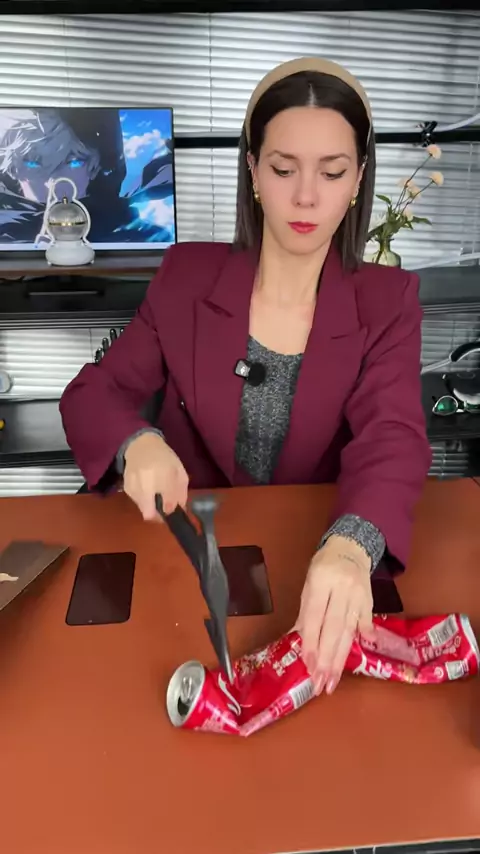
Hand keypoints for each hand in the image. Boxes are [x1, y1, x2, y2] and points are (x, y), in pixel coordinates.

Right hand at [123, 432, 188, 520]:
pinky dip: (144, 500)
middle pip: (150, 514)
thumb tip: (180, 509)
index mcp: (164, 476)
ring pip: (143, 510)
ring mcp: (134, 486)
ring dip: (151, 507)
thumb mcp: (179, 471)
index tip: (174, 508)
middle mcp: (146, 483)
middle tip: (164, 510)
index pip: (168, 505)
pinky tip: (147, 489)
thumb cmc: (164, 458)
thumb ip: (181, 491)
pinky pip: (137, 502)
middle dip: (159, 516)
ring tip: (156, 494)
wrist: (141, 446)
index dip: (172, 510)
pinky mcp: (126, 488)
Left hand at [294, 535, 373, 695]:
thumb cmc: (324, 566)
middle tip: (320, 683)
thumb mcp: (309, 583)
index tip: (308, 665)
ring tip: (332, 680)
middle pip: (334, 628)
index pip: (315, 616)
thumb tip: (298, 640)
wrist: (352, 547)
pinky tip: (360, 655)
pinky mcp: (370, 600)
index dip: (311, 642)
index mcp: (320, 581)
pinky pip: (365, 622)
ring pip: (349, 630)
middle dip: (326, 659)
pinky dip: (362, 638)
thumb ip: (306, 611)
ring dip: (340, 658)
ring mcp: (358, 595)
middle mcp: (341, 588)